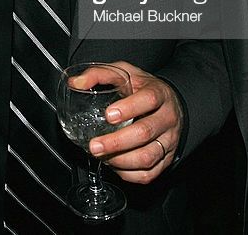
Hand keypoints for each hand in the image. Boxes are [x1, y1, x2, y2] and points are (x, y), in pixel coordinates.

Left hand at [72, 60, 182, 184]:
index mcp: (159, 93)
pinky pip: (149, 174)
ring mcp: (169, 140)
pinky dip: (128, 174)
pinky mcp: (166, 159)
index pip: (148, 100)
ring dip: (121, 161)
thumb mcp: (126, 73)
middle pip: (145, 133)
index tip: (108, 115)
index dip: (129, 108)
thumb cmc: (144, 88)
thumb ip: (101, 74)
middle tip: (94, 146)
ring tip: (102, 157)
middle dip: (116, 142)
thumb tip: (75, 83)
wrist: (171, 104)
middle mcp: (167, 118)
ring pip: (148, 157)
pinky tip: (115, 165)